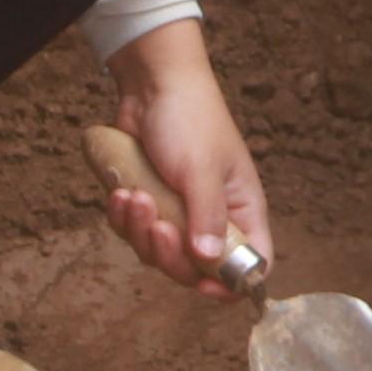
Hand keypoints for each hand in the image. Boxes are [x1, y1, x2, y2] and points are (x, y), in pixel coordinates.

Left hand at [100, 30, 273, 290]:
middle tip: (157, 225)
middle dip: (169, 254)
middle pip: (195, 268)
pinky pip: (132, 232)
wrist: (153, 85)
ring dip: (140, 231)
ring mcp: (178, 213)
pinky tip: (120, 192)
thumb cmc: (191, 119)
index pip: (251, 264)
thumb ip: (207, 217)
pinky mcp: (148, 204)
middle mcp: (213, 218)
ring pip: (157, 253)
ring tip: (133, 196)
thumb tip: (208, 262)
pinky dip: (122, 218)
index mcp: (241, 211)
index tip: (204, 285)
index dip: (232, 284)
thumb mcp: (202, 169)